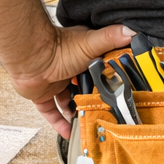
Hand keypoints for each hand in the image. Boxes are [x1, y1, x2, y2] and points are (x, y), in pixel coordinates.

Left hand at [8, 23, 135, 137]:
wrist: (31, 58)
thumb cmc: (59, 48)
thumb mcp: (91, 43)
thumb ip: (111, 38)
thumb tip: (132, 31)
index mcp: (81, 56)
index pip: (98, 70)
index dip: (108, 81)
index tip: (120, 94)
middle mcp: (68, 70)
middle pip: (84, 88)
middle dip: (93, 100)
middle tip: (106, 114)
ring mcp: (54, 83)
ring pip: (68, 102)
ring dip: (77, 113)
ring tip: (91, 125)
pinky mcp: (42, 95)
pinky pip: (51, 112)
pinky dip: (59, 123)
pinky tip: (69, 133)